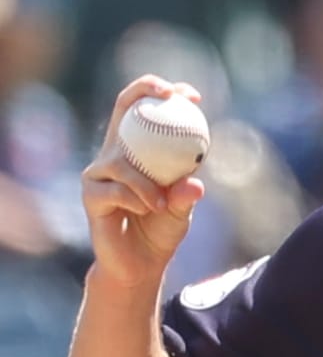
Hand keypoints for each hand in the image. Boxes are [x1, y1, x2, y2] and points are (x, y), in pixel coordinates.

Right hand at [81, 75, 205, 288]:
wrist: (140, 265)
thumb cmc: (161, 231)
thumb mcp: (182, 210)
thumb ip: (187, 195)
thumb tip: (197, 184)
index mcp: (138, 152)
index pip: (145, 111)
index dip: (163, 94)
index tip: (192, 94)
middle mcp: (114, 155)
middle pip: (124, 109)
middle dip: (146, 92)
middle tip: (172, 94)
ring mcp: (99, 174)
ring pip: (122, 162)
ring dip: (148, 183)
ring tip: (164, 202)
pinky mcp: (91, 196)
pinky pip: (116, 190)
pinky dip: (137, 200)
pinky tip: (148, 210)